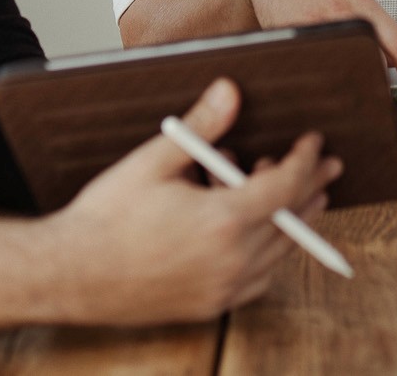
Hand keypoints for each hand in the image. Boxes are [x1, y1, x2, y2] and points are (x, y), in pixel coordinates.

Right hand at [43, 78, 343, 323]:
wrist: (69, 274)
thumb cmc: (106, 217)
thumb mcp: (154, 161)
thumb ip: (201, 127)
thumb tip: (230, 90)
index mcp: (223, 221)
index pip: (286, 185)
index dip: (305, 159)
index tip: (313, 142)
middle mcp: (231, 260)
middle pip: (293, 220)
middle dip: (312, 187)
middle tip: (326, 165)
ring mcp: (223, 288)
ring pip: (279, 252)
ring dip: (290, 218)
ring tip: (284, 192)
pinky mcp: (210, 306)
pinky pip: (258, 279)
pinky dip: (268, 253)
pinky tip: (257, 233)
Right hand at [235, 0, 396, 107]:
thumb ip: (372, 24)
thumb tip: (391, 62)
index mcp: (363, 8)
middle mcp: (344, 19)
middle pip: (372, 67)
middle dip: (378, 90)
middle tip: (381, 106)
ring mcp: (318, 32)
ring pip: (342, 74)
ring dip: (345, 85)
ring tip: (340, 88)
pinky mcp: (293, 41)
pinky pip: (312, 72)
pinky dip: (316, 79)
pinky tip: (312, 76)